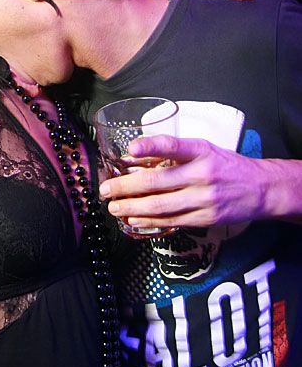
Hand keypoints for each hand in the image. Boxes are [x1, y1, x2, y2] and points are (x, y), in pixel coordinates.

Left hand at [99, 135, 267, 228]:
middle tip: (105, 190)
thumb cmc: (225, 165)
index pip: (173, 146)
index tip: (130, 149)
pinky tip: (133, 219)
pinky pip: (171, 221)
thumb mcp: (204, 149)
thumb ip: (173, 153)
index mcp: (201, 151)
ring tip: (114, 207)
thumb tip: (134, 159)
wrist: (260, 189)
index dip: (151, 147)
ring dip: (131, 208)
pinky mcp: (205, 218)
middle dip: (125, 187)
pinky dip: (148, 220)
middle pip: (157, 182)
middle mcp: (202, 174)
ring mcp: (204, 199)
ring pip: (160, 206)